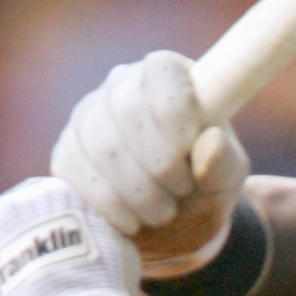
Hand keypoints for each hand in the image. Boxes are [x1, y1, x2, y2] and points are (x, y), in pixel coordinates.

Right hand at [53, 51, 250, 277]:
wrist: (170, 227)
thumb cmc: (204, 188)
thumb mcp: (227, 177)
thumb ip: (224, 160)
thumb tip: (211, 141)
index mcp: (170, 78)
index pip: (162, 69)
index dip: (174, 108)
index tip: (189, 146)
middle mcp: (122, 87)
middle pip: (126, 108)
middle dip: (158, 160)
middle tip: (181, 190)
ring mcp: (88, 118)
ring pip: (100, 144)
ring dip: (137, 189)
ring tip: (162, 212)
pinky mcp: (68, 153)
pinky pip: (77, 173)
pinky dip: (109, 204)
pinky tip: (132, 221)